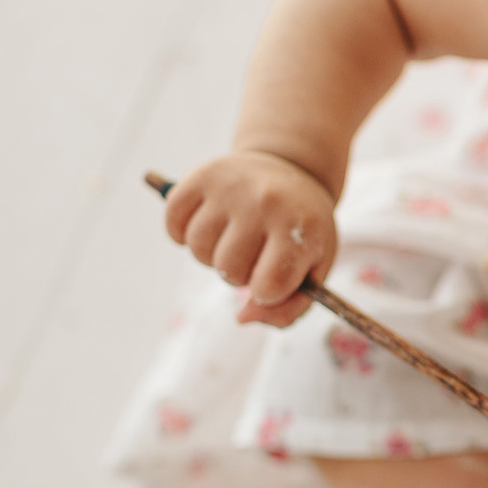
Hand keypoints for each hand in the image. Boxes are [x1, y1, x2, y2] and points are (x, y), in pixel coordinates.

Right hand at [164, 150, 338, 327]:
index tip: (270, 279)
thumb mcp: (313, 268)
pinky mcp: (203, 175)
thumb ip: (288, 308)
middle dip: (237, 274)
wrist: (292, 170)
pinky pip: (173, 221)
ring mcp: (232, 187)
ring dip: (210, 254)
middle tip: (253, 253)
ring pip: (198, 248)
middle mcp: (266, 203)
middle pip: (228, 270)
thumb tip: (243, 317)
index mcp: (301, 228)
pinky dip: (181, 233)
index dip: (265, 294)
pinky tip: (206, 226)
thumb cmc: (301, 229)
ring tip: (231, 238)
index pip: (269, 285)